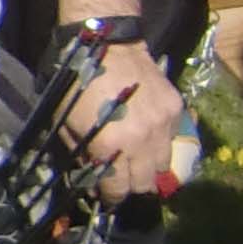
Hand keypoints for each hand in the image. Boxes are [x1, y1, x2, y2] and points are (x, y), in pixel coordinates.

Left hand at [75, 42, 185, 203]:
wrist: (109, 46)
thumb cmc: (78, 85)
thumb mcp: (67, 124)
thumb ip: (82, 156)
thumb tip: (92, 180)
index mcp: (111, 146)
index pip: (119, 189)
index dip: (112, 197)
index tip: (108, 196)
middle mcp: (142, 140)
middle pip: (146, 183)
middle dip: (132, 184)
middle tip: (121, 177)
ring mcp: (163, 125)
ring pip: (164, 165)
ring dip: (149, 166)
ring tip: (136, 158)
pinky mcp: (175, 109)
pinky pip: (172, 139)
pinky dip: (160, 142)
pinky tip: (146, 133)